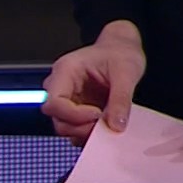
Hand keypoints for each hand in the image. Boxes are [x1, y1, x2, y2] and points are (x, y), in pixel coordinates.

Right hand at [42, 21, 145, 145]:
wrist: (123, 49)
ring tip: (109, 125)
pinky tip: (107, 127)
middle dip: (81, 127)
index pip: (55, 102)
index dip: (74, 115)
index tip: (98, 115)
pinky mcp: (77, 109)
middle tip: (106, 126)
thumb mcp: (126, 71)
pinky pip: (77, 127)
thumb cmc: (120, 52)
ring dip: (86, 131)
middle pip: (58, 119)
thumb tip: (116, 125)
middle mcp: (61, 86)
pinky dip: (90, 132)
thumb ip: (121, 98)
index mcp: (65, 71)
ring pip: (66, 126)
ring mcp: (68, 99)